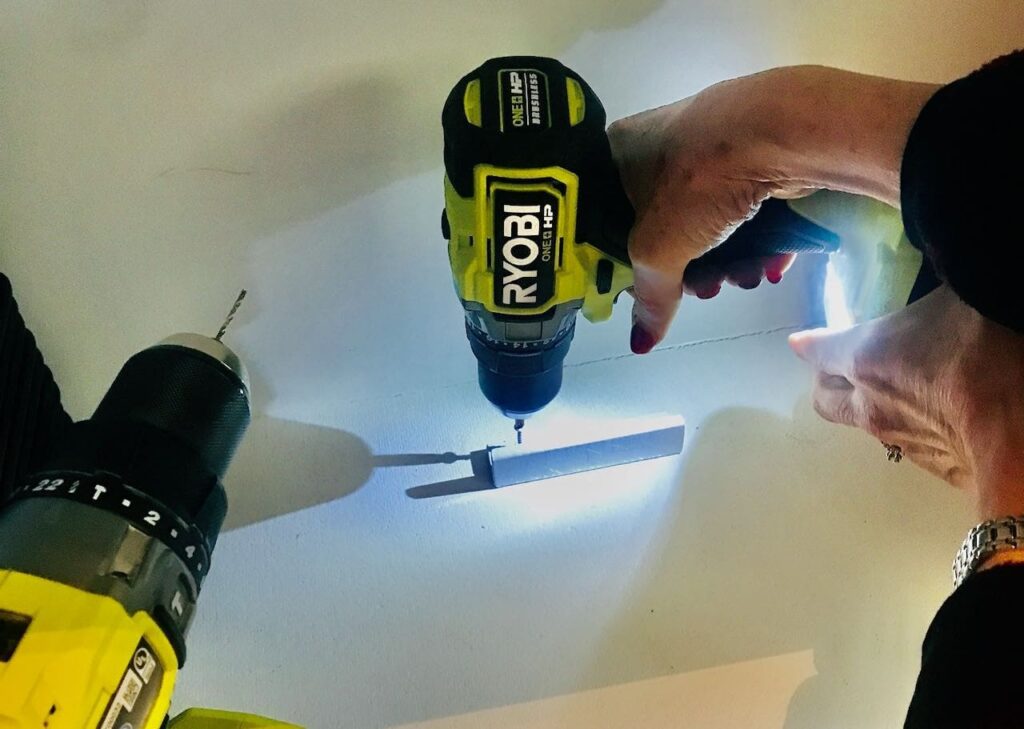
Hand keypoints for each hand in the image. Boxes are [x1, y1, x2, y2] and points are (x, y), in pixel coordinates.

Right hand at [608, 67, 936, 353]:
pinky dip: (757, 239)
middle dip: (691, 267)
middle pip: (667, 225)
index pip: (612, 219)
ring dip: (728, 260)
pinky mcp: (754, 150)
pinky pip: (747, 204)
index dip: (632, 261)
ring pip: (710, 218)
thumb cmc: (698, 180)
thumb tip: (641, 343)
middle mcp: (660, 143)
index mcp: (619, 154)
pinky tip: (769, 264)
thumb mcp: (659, 248)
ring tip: (744, 279)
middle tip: (707, 289)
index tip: (653, 289)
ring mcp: (710, 143)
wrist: (781, 129)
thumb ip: (650, 298)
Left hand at [790, 287, 1023, 521]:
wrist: (1023, 435)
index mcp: (867, 358)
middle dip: (828, 381)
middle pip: (824, 399)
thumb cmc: (992, 350)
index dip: (812, 343)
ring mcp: (899, 442)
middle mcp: (871, 404)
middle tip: (846, 367)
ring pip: (862, 424)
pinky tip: (940, 417)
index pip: (819, 350)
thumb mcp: (957, 303)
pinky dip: (912, 430)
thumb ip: (930, 301)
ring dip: (868, 406)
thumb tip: (934, 283)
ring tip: (899, 390)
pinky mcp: (933, 470)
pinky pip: (906, 447)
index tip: (804, 342)